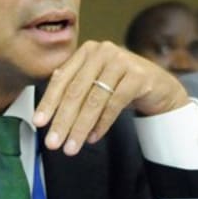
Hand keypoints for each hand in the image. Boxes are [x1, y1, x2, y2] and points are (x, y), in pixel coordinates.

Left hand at [33, 40, 189, 154]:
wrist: (158, 86)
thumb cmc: (120, 86)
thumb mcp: (95, 83)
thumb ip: (74, 90)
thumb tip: (47, 117)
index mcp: (86, 51)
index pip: (62, 78)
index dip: (49, 102)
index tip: (38, 123)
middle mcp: (102, 51)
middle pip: (76, 91)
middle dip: (63, 120)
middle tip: (53, 143)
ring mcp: (122, 61)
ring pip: (94, 100)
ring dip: (80, 127)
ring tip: (71, 147)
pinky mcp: (138, 76)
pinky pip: (114, 104)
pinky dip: (102, 124)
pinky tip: (93, 138)